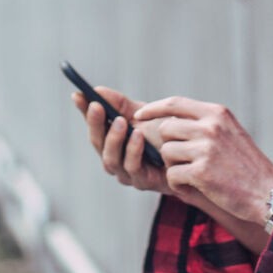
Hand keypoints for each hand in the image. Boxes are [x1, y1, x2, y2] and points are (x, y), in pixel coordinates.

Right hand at [72, 87, 199, 202]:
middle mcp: (115, 158)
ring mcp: (127, 173)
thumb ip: (119, 104)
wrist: (194, 153)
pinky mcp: (144, 182)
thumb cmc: (166, 134)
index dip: (84, 112)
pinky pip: (132, 168)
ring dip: (114, 139)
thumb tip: (97, 90)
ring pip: (110, 160)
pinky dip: (133, 151)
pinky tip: (138, 135)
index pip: (93, 126)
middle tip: (97, 106)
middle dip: (95, 124)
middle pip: (97, 144)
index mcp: (112, 141)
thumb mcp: (141, 114)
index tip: (78, 94)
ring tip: (121, 122)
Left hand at [135, 96, 272, 226]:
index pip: (175, 103)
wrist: (268, 193)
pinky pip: (172, 175)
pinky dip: (178, 185)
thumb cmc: (247, 166)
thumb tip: (168, 120)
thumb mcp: (229, 132)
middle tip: (182, 161)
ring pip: (166, 152)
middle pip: (165, 129)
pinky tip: (194, 188)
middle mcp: (211, 127)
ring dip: (174, 167)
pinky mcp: (201, 172)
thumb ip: (204, 123)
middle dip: (167, 146)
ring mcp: (206, 149)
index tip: (138, 116)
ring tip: (193, 176)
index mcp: (217, 113)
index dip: (153, 109)